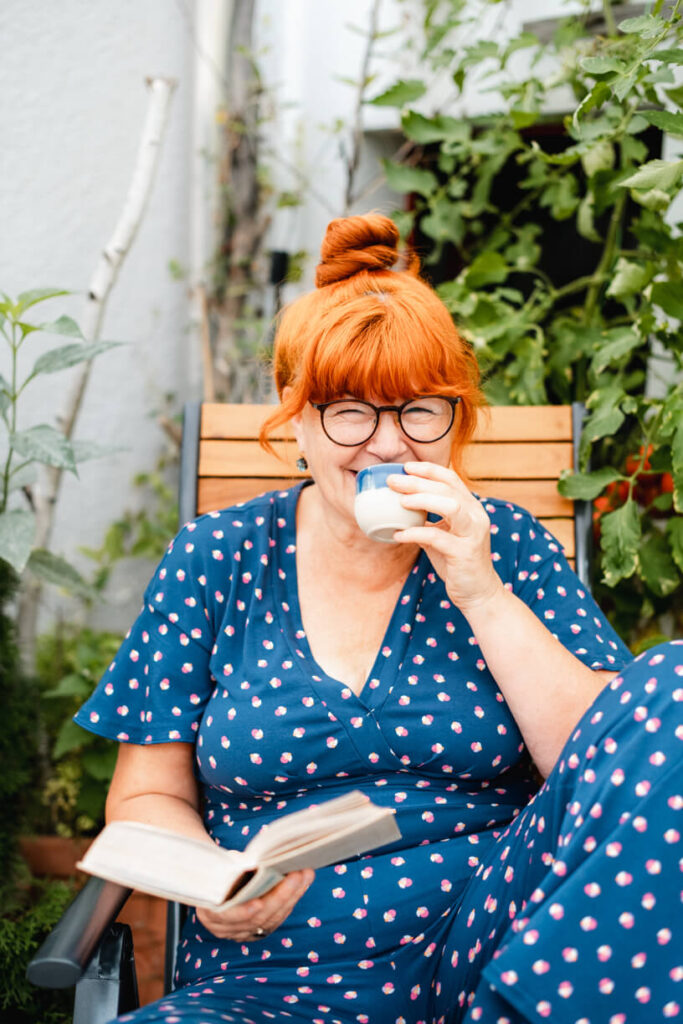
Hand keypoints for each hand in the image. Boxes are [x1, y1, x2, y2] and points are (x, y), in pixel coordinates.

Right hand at [195, 869, 314, 940]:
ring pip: (272, 918)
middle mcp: (226, 928)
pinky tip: (302, 885)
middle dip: (281, 895)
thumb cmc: (215, 870)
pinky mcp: (258, 929)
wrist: (211, 880)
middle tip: (297, 875)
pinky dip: (291, 900)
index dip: (243, 912)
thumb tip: (254, 862)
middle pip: (258, 918)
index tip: (258, 903)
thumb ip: (231, 868)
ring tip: (305, 875)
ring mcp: (243, 931)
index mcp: (210, 913)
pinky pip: (277, 918)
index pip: (228, 916)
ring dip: (292, 896)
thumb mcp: (217, 868)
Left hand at [388, 461, 502, 612]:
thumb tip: (398, 511)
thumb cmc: (457, 562)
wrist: (478, 592)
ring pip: (450, 506)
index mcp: (470, 508)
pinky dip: (415, 533)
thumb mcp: (441, 536)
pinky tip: (398, 534)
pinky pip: (437, 537)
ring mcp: (472, 534)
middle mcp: (476, 516)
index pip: (451, 478)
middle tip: (393, 481)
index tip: (406, 467)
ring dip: (422, 500)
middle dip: (417, 482)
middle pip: (446, 488)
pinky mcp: (464, 553)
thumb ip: (426, 521)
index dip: (429, 469)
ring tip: (400, 502)